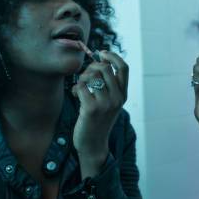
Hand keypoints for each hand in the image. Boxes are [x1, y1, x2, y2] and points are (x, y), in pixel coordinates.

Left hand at [71, 51, 128, 175]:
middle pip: (104, 68)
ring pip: (91, 76)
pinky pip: (81, 86)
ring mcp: (105, 104)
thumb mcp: (109, 102)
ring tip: (79, 87)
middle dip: (91, 67)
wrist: (93, 144)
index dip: (112, 56)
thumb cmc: (97, 120)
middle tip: (84, 76)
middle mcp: (117, 98)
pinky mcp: (91, 109)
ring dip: (82, 78)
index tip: (101, 53)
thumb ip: (108, 85)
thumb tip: (100, 61)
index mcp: (123, 95)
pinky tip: (75, 95)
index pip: (123, 68)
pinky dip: (76, 88)